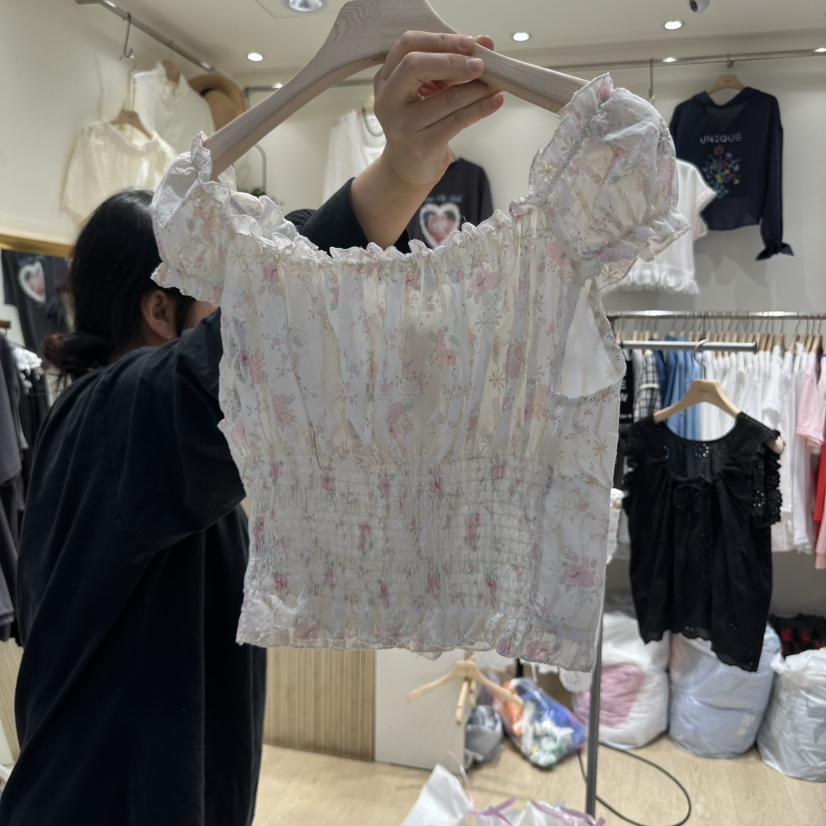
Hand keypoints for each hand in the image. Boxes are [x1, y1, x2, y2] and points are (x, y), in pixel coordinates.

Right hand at [372, 32, 503, 188]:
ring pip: (445, 97)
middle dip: (453, 61)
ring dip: (477, 88)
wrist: (409, 168)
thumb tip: (485, 42)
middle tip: (481, 65)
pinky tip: (495, 101)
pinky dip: (480, 109)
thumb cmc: (420, 122)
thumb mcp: (429, 89)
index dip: (440, 40)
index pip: (407, 45)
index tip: (469, 43)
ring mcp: (402, 125)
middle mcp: (387, 100)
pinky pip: (457, 121)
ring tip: (496, 83)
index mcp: (385, 78)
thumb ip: (452, 63)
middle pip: (415, 65)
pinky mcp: (422, 145)